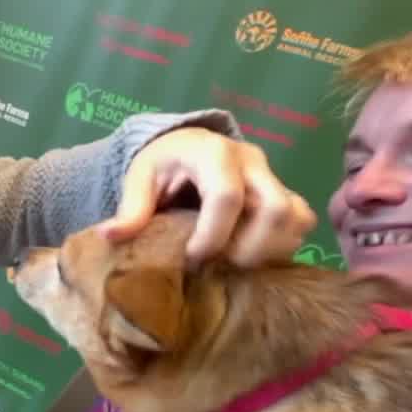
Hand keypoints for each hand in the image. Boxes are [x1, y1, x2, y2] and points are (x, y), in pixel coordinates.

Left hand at [102, 126, 316, 267]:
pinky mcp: (284, 191)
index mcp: (213, 152)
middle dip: (251, 248)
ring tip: (235, 264)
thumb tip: (110, 236)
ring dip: (270, 250)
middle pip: (275, 208)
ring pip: (296, 217)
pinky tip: (252, 256)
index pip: (226, 197)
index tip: (192, 258)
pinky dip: (282, 245)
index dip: (212, 236)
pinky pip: (301, 221)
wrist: (184, 146)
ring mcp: (273, 176)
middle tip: (221, 265)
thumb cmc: (161, 162)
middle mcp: (251, 160)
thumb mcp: (139, 178)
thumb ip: (131, 208)